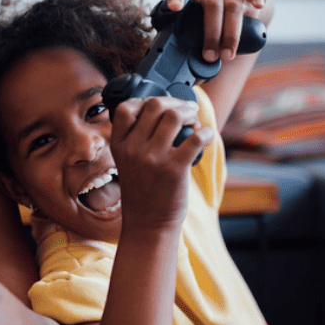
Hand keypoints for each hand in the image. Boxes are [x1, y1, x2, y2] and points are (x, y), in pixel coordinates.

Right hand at [109, 96, 212, 232]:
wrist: (147, 224)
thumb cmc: (141, 192)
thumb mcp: (126, 162)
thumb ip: (134, 138)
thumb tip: (161, 110)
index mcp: (119, 145)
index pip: (125, 108)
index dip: (145, 100)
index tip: (160, 105)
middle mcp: (133, 149)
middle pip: (154, 105)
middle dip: (174, 102)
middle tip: (186, 110)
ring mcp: (152, 159)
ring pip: (174, 116)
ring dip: (190, 113)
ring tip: (195, 121)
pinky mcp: (174, 169)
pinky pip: (194, 138)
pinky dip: (205, 132)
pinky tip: (205, 136)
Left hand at [164, 0, 268, 62]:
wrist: (228, 13)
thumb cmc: (204, 27)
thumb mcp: (191, 33)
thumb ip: (186, 47)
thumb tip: (183, 80)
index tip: (174, 8)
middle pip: (212, 5)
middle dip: (212, 33)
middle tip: (210, 56)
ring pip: (233, 7)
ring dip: (231, 34)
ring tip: (227, 55)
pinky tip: (258, 4)